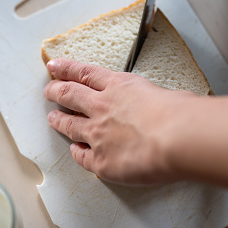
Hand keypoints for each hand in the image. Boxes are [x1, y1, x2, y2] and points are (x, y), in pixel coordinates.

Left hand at [43, 58, 202, 184]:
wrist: (177, 137)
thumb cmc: (179, 113)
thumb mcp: (164, 92)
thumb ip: (151, 98)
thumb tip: (160, 105)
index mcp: (118, 86)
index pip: (84, 73)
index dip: (66, 68)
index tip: (54, 66)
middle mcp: (102, 107)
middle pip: (68, 95)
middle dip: (54, 91)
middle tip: (48, 91)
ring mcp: (97, 134)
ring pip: (68, 125)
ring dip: (58, 121)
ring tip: (53, 118)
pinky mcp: (100, 161)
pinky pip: (81, 156)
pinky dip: (76, 152)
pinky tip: (75, 150)